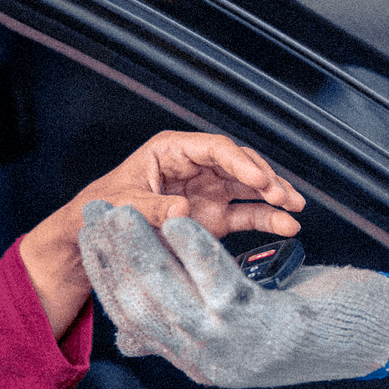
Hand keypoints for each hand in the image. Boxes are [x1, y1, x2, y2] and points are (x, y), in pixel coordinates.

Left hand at [17, 132, 304, 335]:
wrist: (92, 240)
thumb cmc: (103, 211)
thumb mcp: (123, 207)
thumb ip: (153, 208)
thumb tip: (183, 210)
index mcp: (171, 151)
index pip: (215, 148)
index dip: (240, 163)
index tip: (260, 180)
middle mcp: (195, 167)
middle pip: (239, 164)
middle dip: (265, 178)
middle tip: (284, 196)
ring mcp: (207, 192)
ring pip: (249, 187)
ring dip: (274, 195)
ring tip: (296, 208)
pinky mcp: (213, 218)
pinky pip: (245, 214)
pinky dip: (267, 219)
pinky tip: (287, 226)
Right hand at [76, 204, 388, 387]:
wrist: (356, 340)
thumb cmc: (298, 327)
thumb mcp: (231, 334)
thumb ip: (182, 333)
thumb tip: (130, 337)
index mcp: (194, 360)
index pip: (132, 318)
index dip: (105, 276)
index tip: (89, 238)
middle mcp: (205, 358)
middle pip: (140, 304)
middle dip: (110, 256)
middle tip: (96, 215)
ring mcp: (229, 343)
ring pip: (169, 292)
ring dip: (141, 247)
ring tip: (125, 213)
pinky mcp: (257, 321)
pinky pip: (216, 280)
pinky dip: (194, 248)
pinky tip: (180, 221)